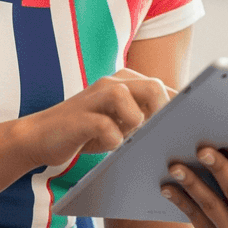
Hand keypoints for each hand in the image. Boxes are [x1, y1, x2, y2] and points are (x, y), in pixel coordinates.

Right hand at [14, 68, 170, 167]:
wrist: (39, 137)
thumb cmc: (86, 132)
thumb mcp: (119, 122)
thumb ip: (144, 119)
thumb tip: (180, 131)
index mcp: (127, 81)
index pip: (164, 89)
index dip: (179, 109)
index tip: (188, 129)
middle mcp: (113, 83)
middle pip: (153, 88)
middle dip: (164, 114)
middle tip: (162, 137)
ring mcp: (95, 98)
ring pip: (129, 102)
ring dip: (137, 125)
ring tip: (132, 141)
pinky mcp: (80, 117)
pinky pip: (106, 127)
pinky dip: (113, 141)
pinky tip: (108, 146)